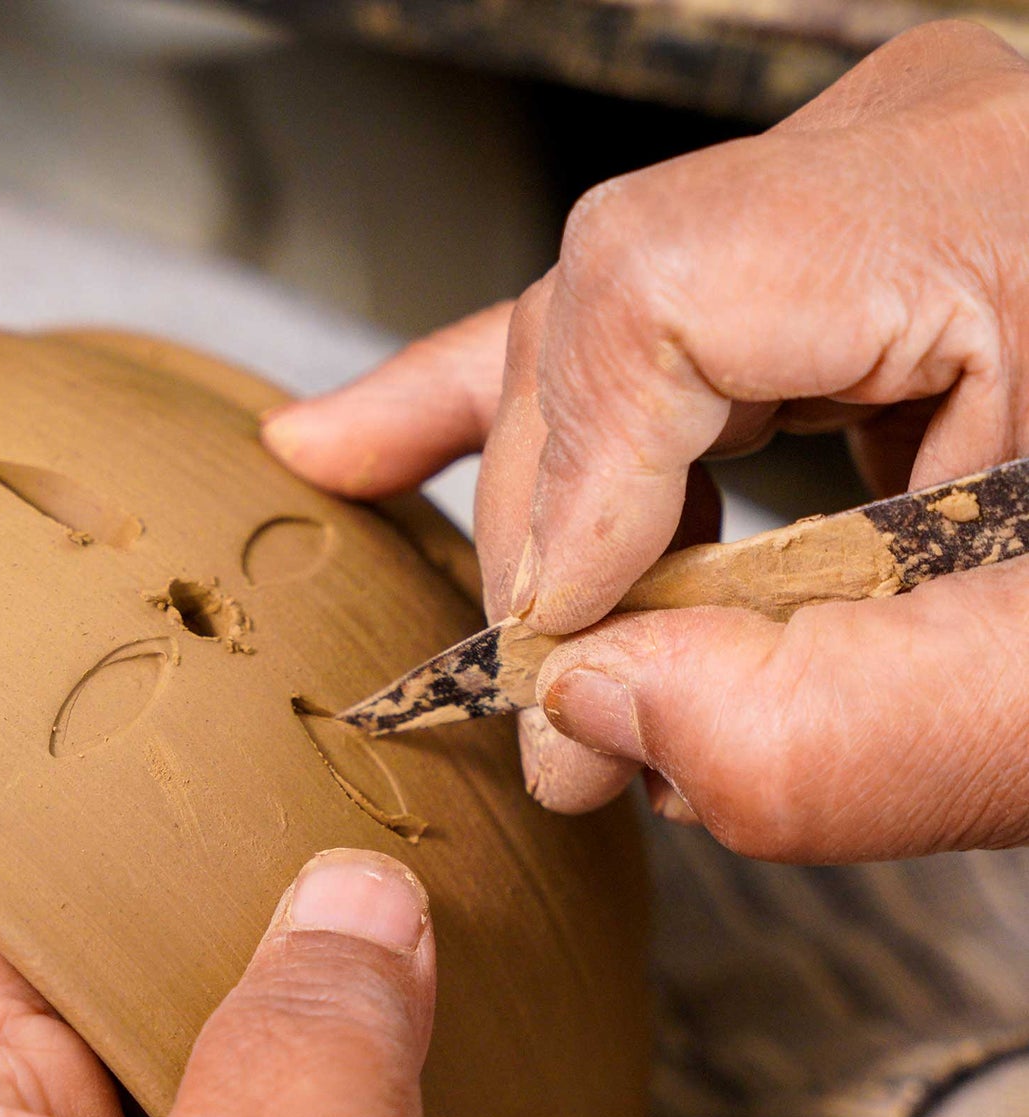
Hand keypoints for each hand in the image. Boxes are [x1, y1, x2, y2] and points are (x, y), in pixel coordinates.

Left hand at [0, 854, 468, 1116]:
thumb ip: (316, 1023)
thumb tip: (353, 895)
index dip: (96, 820)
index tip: (215, 750)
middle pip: (51, 968)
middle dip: (191, 915)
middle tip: (313, 835)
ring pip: (131, 1052)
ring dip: (241, 1006)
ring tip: (346, 937)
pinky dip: (260, 1088)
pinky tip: (341, 1060)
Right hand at [264, 20, 1028, 862]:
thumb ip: (816, 741)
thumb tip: (590, 711)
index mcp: (989, 202)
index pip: (652, 306)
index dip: (570, 503)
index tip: (561, 674)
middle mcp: (918, 144)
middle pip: (605, 314)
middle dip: (556, 536)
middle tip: (558, 712)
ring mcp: (872, 179)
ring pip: (601, 323)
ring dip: (528, 490)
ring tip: (418, 549)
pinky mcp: (839, 247)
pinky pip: (640, 323)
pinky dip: (523, 411)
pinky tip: (379, 438)